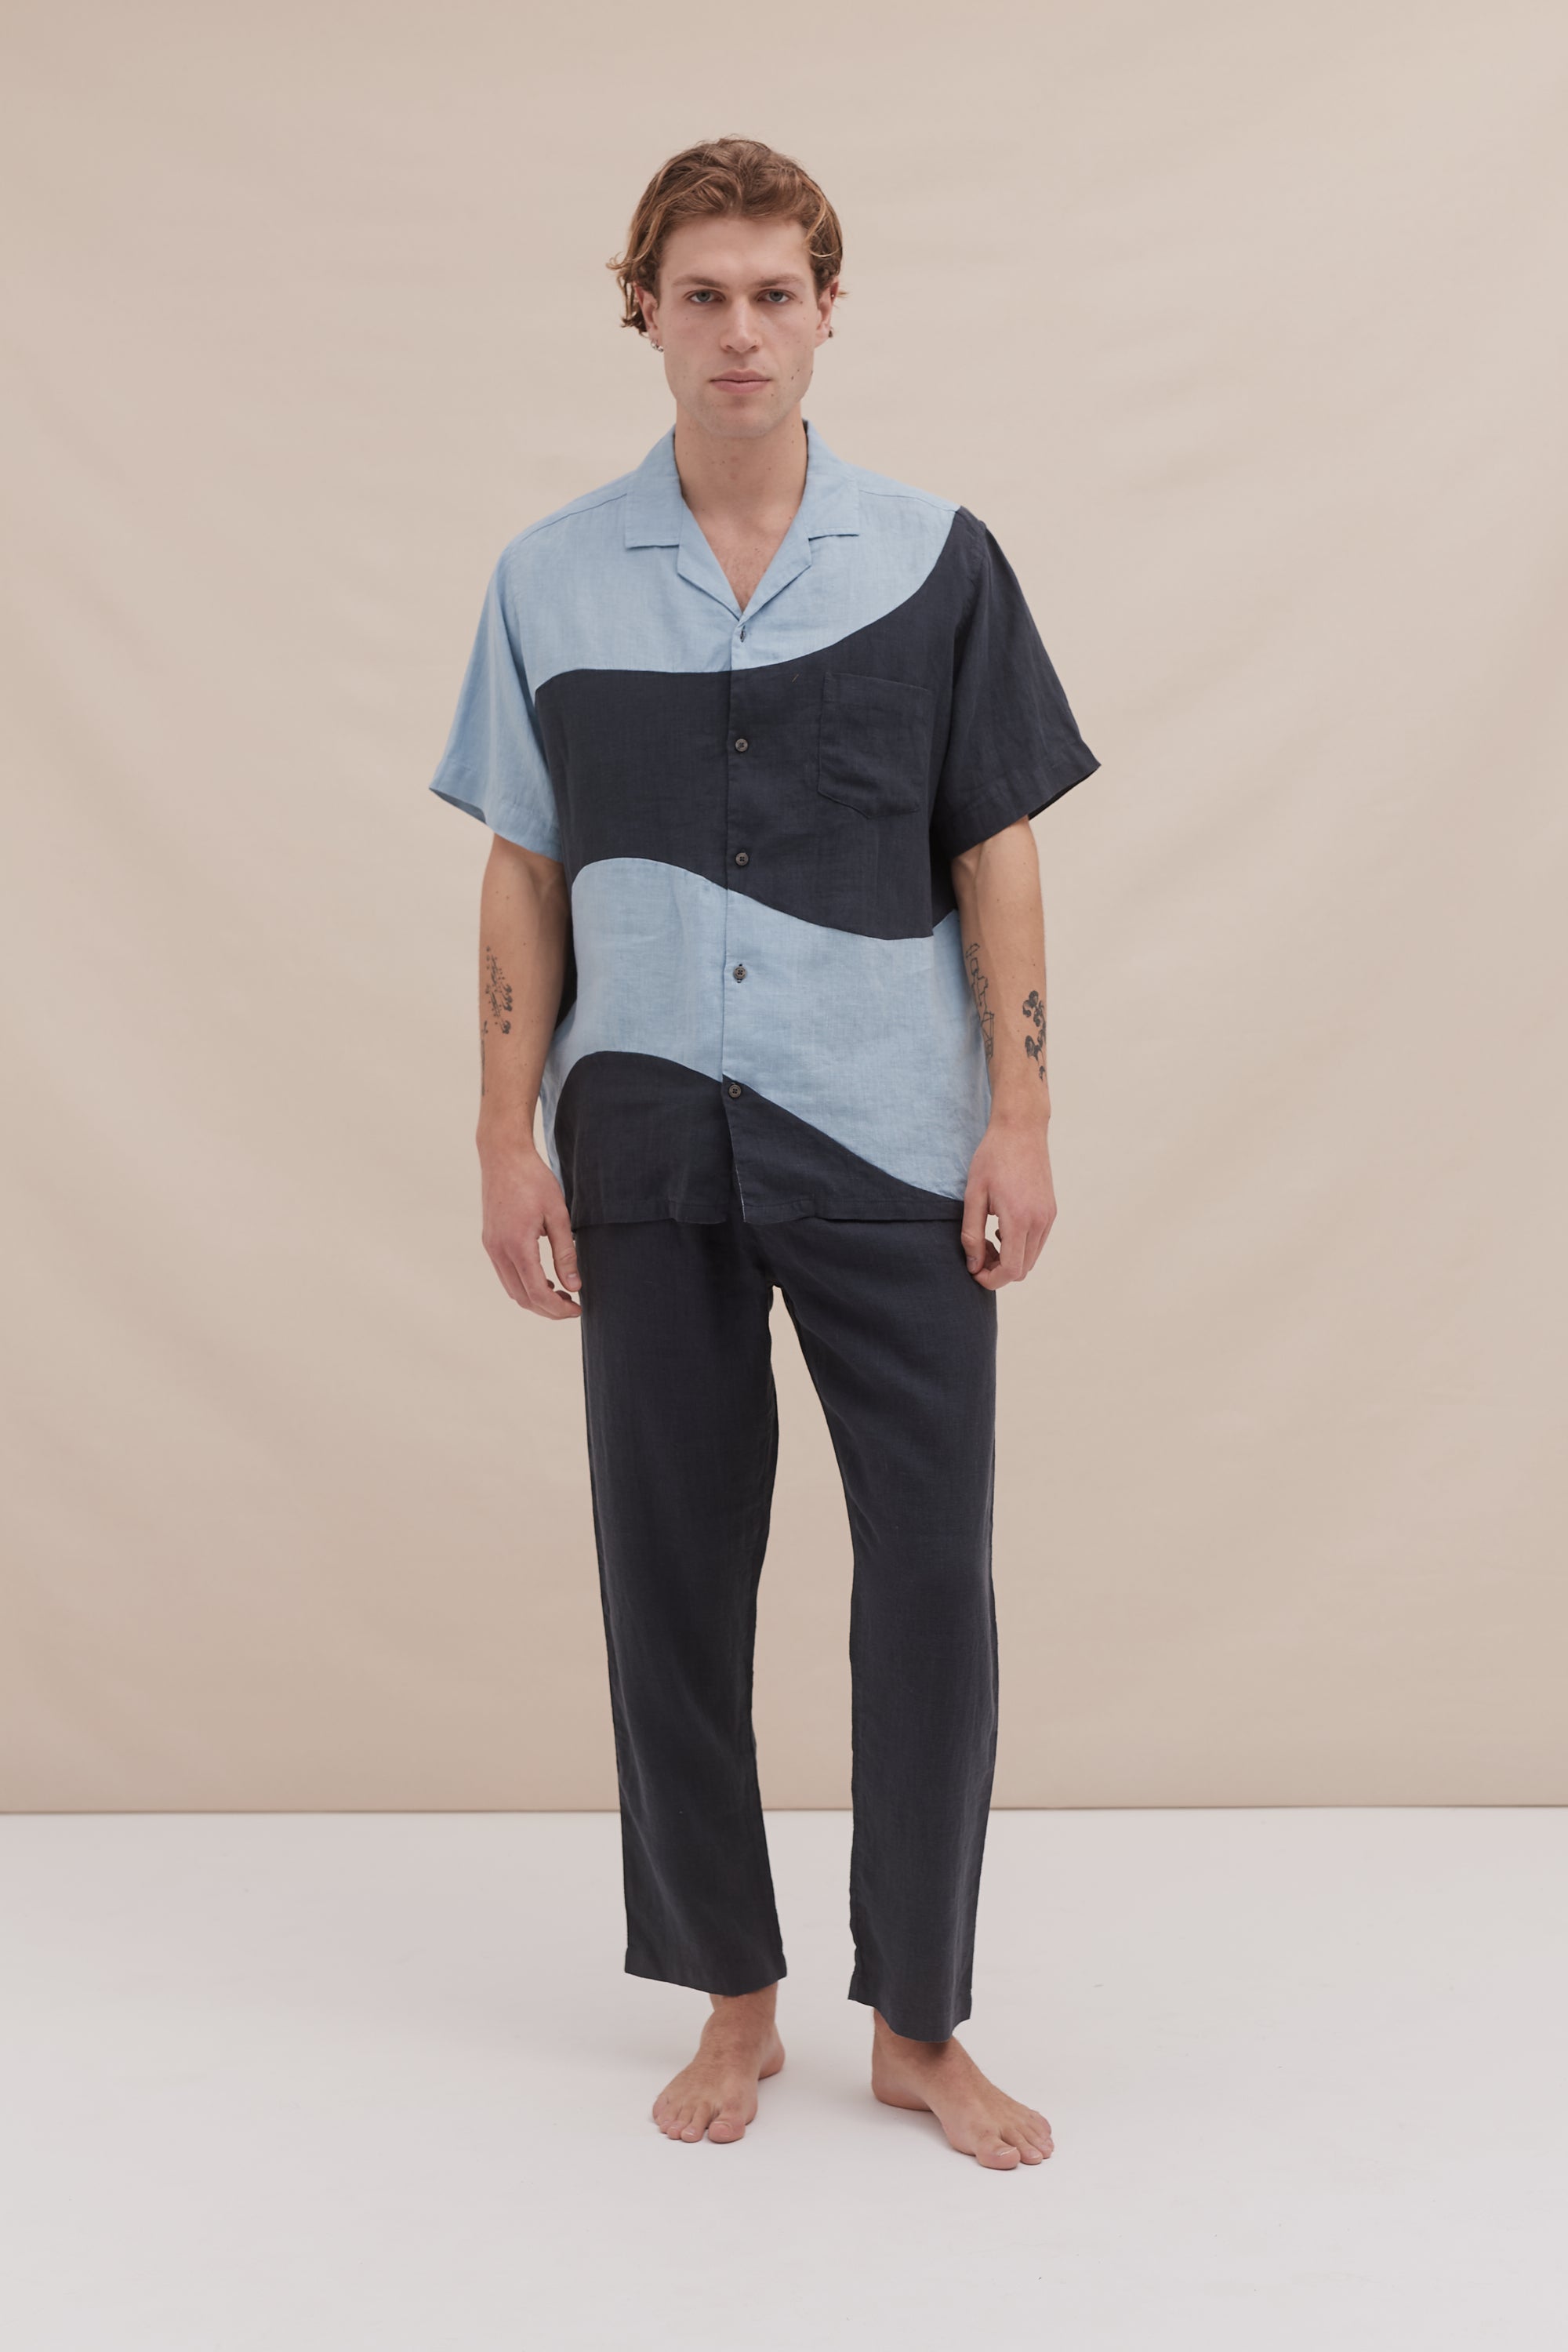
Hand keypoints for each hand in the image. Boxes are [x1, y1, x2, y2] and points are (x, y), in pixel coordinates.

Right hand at [478, 1131, 581, 1319]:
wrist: (503, 1156)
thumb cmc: (533, 1180)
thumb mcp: (558, 1215)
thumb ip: (566, 1253)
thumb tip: (574, 1286)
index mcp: (517, 1245)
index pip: (537, 1292)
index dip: (558, 1308)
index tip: (577, 1309)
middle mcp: (499, 1250)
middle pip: (522, 1298)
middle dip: (548, 1309)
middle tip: (572, 1306)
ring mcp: (491, 1247)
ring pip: (512, 1289)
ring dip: (535, 1299)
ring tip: (560, 1294)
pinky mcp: (489, 1241)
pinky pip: (505, 1275)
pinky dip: (523, 1285)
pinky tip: (542, 1279)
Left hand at [960, 1114, 1055, 1289]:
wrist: (1021, 1130)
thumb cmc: (992, 1158)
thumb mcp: (973, 1195)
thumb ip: (971, 1234)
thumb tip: (973, 1265)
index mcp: (1019, 1219)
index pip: (1011, 1270)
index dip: (991, 1280)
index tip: (973, 1270)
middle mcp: (1039, 1222)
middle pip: (1022, 1269)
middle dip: (997, 1270)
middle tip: (977, 1252)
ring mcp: (1048, 1217)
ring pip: (1031, 1258)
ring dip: (1009, 1259)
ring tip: (988, 1239)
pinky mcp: (1051, 1211)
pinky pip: (1037, 1243)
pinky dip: (1019, 1246)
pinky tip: (1002, 1228)